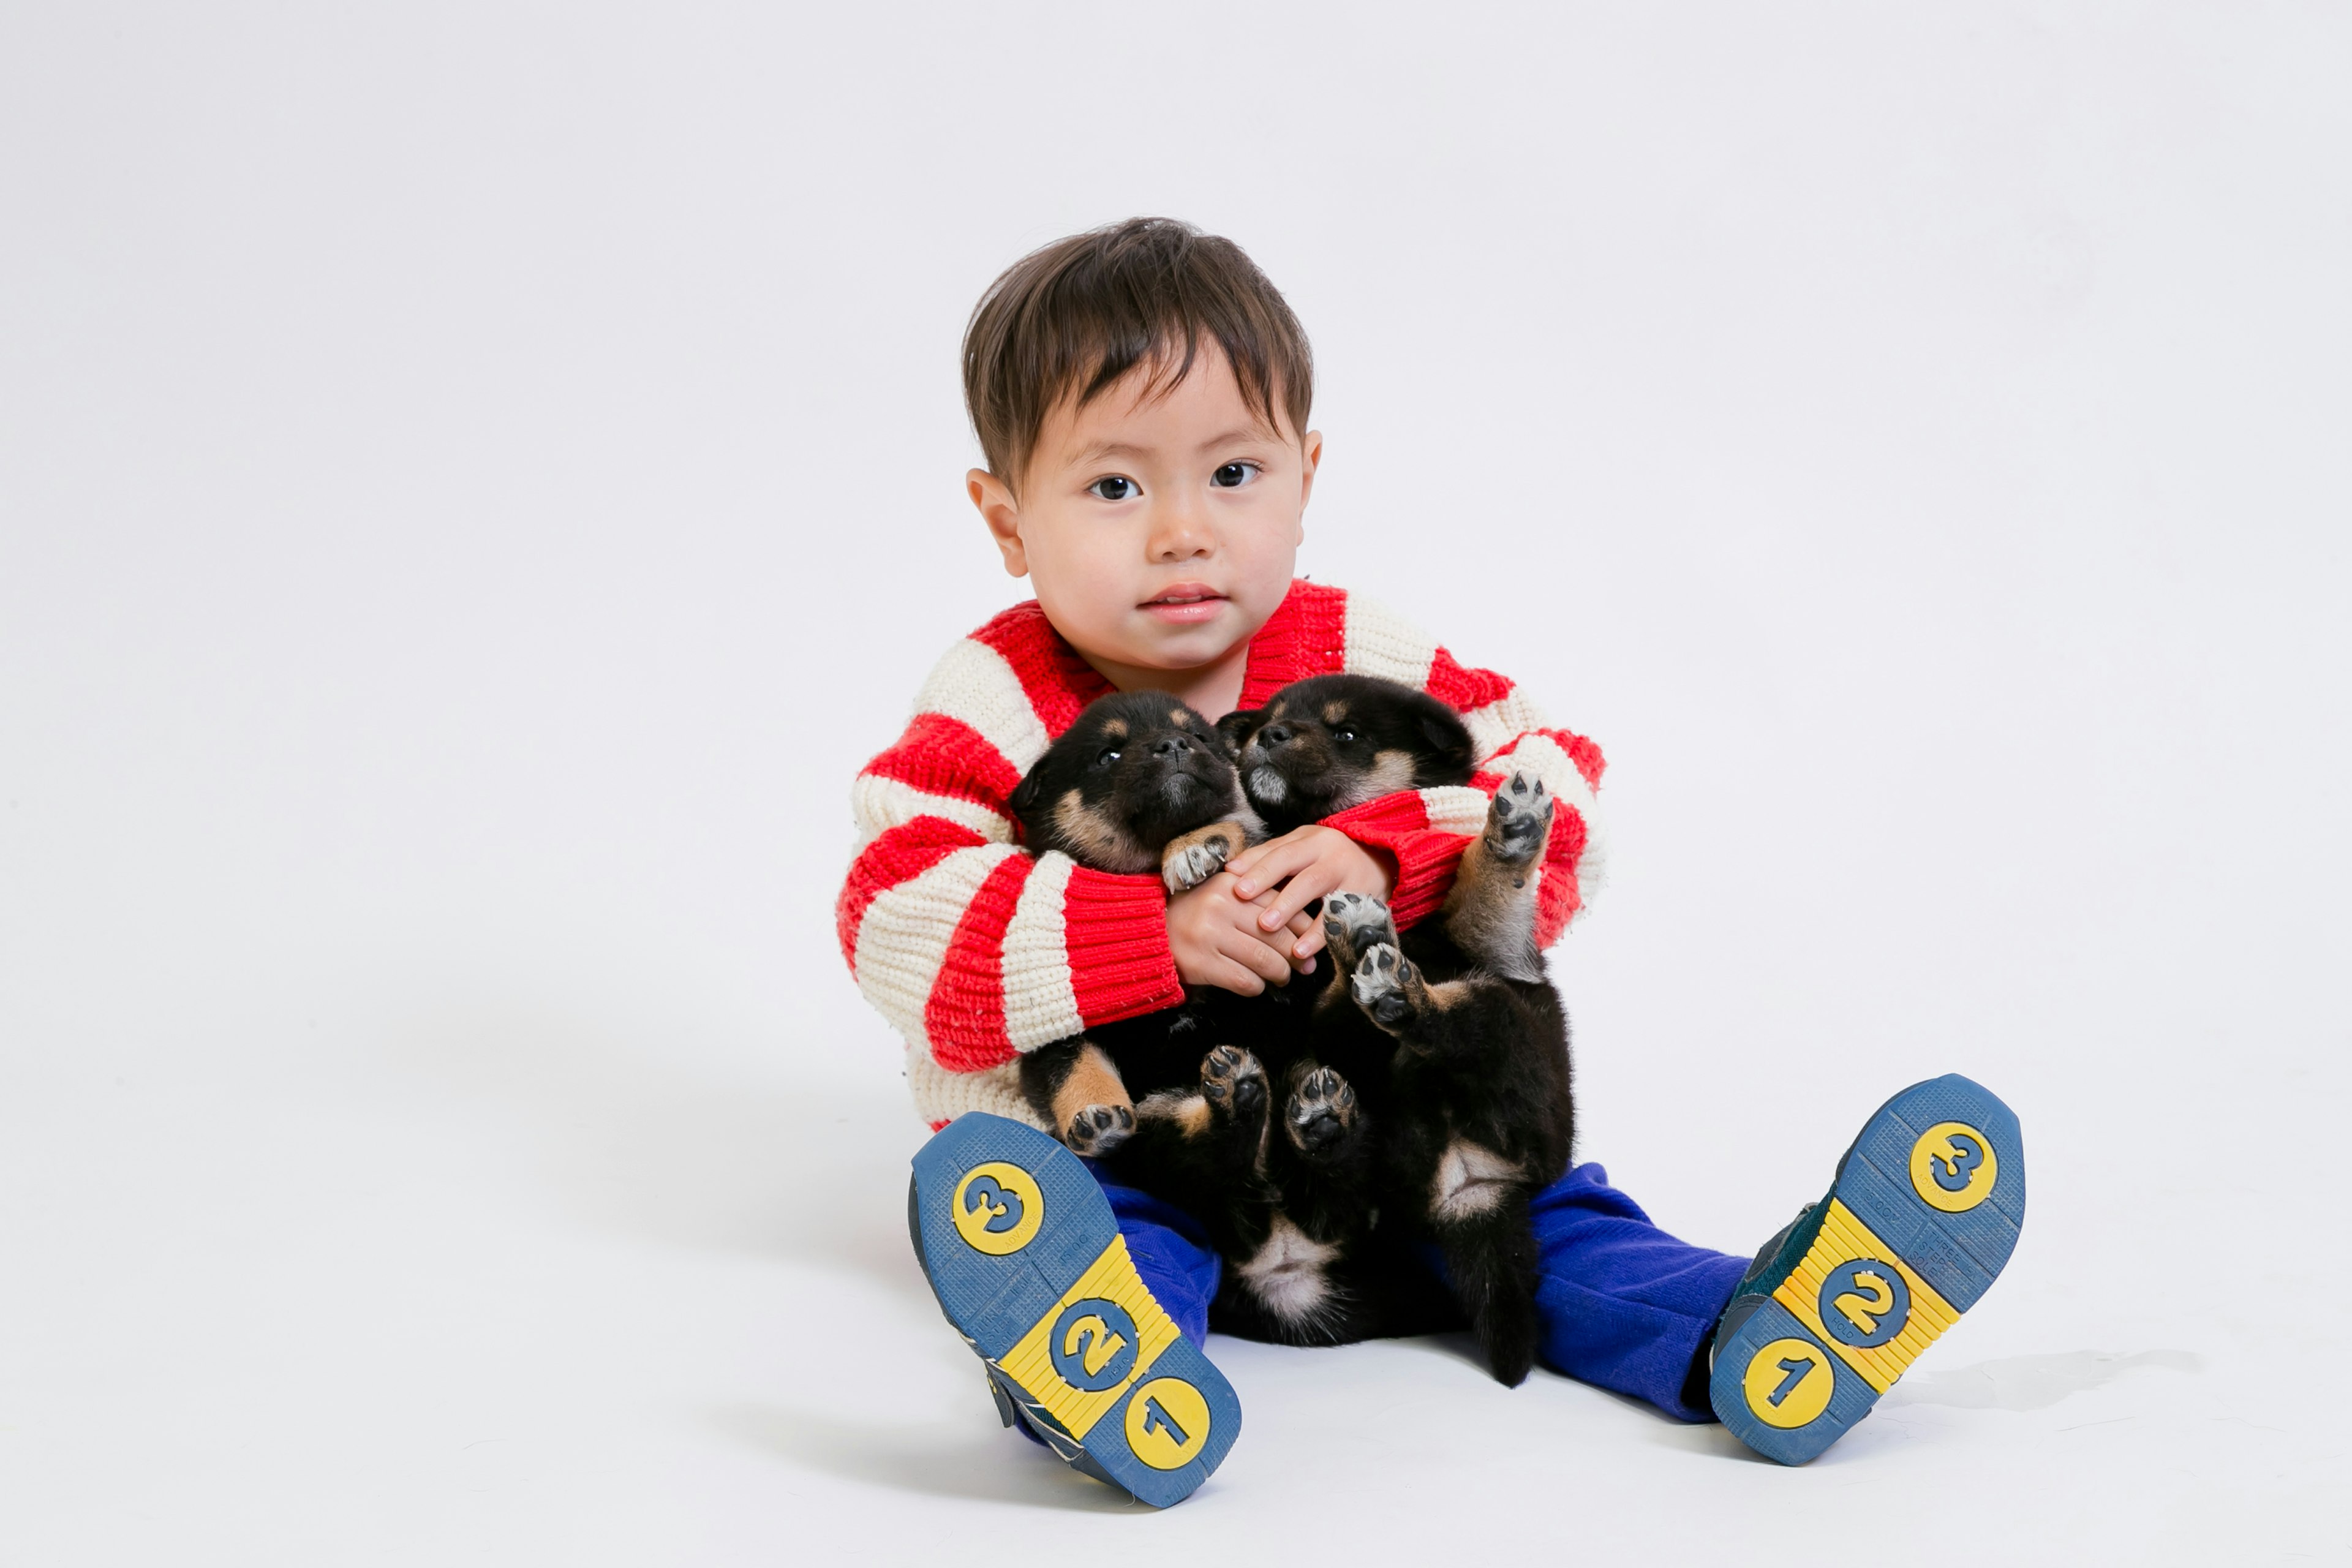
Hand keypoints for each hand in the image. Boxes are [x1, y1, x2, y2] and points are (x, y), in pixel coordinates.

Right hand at [1167, 871, 1318, 994]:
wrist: (1149, 932)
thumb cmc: (1195, 914)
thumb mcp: (1223, 896)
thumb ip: (1256, 901)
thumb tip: (1303, 925)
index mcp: (1231, 885)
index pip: (1280, 904)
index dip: (1302, 926)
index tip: (1310, 940)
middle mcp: (1221, 907)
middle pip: (1277, 934)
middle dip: (1297, 954)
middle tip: (1305, 966)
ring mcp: (1210, 935)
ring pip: (1264, 960)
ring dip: (1280, 974)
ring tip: (1282, 977)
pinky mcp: (1202, 963)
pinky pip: (1244, 980)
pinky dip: (1257, 986)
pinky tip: (1257, 985)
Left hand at [1225, 826, 1397, 961]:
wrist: (1382, 857)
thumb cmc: (1328, 855)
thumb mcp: (1302, 846)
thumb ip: (1269, 855)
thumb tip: (1231, 868)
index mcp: (1311, 841)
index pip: (1281, 854)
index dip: (1258, 870)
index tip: (1234, 886)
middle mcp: (1331, 856)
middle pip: (1301, 874)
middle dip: (1275, 894)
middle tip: (1252, 912)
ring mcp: (1350, 877)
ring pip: (1321, 894)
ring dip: (1294, 913)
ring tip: (1271, 931)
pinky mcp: (1364, 899)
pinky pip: (1340, 918)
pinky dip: (1320, 935)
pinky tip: (1302, 950)